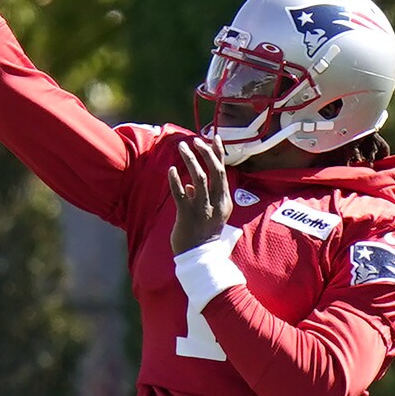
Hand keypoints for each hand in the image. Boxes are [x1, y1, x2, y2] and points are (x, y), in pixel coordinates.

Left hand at [168, 136, 233, 254]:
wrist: (198, 258)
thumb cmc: (203, 235)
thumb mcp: (211, 214)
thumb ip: (203, 197)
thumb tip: (190, 185)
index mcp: (224, 201)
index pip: (223, 171)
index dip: (219, 153)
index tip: (213, 137)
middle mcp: (216, 203)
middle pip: (216, 171)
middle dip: (206, 153)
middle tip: (195, 141)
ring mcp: (202, 209)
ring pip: (200, 179)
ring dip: (191, 160)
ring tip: (182, 147)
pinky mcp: (187, 215)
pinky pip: (180, 194)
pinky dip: (175, 180)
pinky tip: (170, 170)